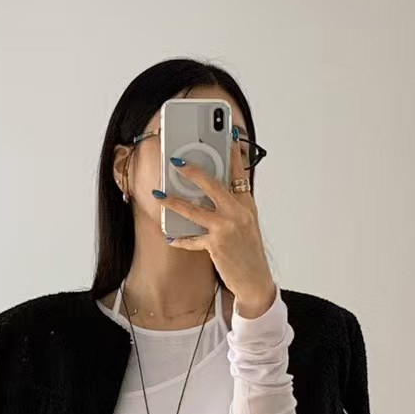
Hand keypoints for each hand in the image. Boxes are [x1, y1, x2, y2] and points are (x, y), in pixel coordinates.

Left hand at [157, 134, 276, 317]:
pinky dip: (180, 239)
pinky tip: (170, 237)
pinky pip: (192, 239)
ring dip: (173, 202)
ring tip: (158, 195)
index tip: (229, 134)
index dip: (234, 153)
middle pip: (213, 185)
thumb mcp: (246, 223)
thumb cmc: (248, 250)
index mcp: (246, 204)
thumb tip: (214, 190)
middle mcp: (238, 213)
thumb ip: (233, 205)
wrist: (256, 278)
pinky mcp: (216, 245)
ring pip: (194, 210)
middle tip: (177, 160)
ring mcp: (226, 228)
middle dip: (193, 171)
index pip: (240, 173)